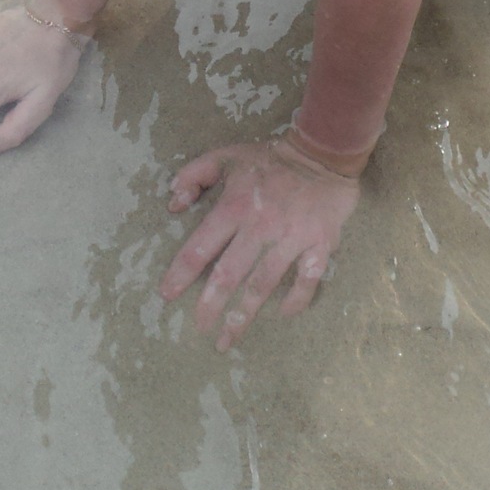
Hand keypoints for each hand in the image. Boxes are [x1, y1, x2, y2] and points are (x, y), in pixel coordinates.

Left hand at [159, 140, 359, 350]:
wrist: (323, 152)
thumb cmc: (270, 159)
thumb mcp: (226, 156)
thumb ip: (194, 174)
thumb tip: (172, 203)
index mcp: (234, 206)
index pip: (200, 246)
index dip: (181, 274)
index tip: (166, 295)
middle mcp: (260, 226)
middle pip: (229, 275)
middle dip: (210, 306)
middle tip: (198, 328)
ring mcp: (291, 238)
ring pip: (263, 285)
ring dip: (244, 315)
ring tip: (228, 338)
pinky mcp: (319, 245)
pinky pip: (307, 280)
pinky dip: (296, 300)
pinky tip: (284, 314)